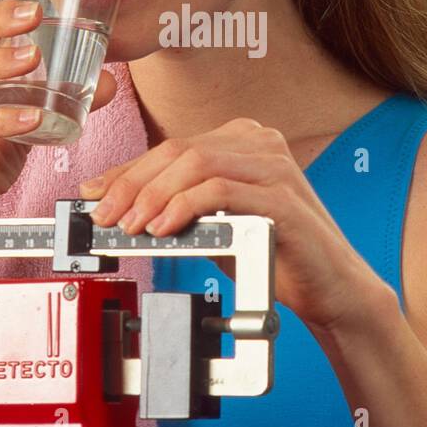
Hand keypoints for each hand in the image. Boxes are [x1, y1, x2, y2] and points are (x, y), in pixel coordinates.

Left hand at [78, 117, 390, 333]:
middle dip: (132, 183)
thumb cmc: (274, 253)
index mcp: (244, 139)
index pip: (172, 146)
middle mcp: (260, 142)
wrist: (330, 287)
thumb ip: (175, 207)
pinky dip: (184, 207)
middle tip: (105, 214)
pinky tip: (164, 228)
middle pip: (178, 150)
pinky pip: (221, 190)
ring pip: (195, 163)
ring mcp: (274, 165)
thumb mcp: (213, 224)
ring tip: (131, 225)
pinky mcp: (282, 197)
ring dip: (153, 195)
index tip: (96, 193)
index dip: (128, 170)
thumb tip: (119, 204)